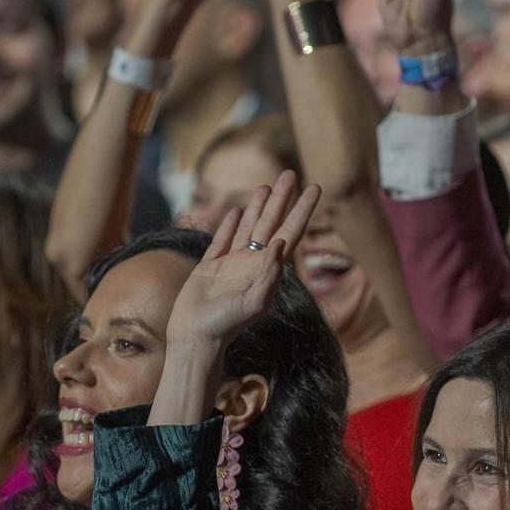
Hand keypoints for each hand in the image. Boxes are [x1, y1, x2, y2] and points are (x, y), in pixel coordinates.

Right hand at [165, 171, 320, 348]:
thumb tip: (282, 242)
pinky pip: (222, 240)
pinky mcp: (209, 267)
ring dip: (258, 206)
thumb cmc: (226, 325)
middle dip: (282, 199)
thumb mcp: (255, 302)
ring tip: (266, 185)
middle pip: (271, 223)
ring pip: (248, 227)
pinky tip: (235, 210)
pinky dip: (229, 224)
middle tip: (291, 173)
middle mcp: (252, 264)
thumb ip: (270, 275)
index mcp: (267, 270)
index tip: (314, 188)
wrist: (195, 337)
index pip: (290, 232)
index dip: (302, 210)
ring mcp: (231, 264)